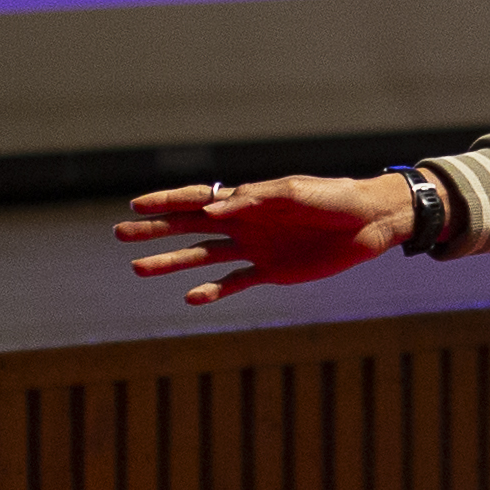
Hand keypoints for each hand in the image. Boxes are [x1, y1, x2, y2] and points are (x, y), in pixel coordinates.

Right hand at [114, 172, 409, 303]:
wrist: (369, 222)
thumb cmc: (333, 197)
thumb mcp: (294, 193)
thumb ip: (253, 200)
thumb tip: (213, 210)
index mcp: (248, 199)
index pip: (198, 199)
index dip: (167, 201)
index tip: (135, 206)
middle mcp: (245, 223)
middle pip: (190, 227)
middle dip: (155, 231)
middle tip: (120, 234)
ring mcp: (256, 248)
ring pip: (203, 256)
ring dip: (172, 262)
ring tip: (138, 268)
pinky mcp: (273, 271)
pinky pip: (235, 282)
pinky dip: (213, 290)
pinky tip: (189, 297)